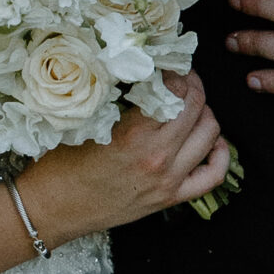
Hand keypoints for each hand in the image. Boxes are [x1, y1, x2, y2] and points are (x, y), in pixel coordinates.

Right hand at [17, 73, 230, 237]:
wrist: (53, 208)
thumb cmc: (61, 165)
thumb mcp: (87, 121)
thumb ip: (120, 100)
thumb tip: (146, 75)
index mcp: (134, 134)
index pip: (174, 90)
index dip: (175, 71)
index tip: (168, 65)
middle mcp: (157, 157)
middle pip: (197, 107)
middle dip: (192, 85)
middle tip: (182, 77)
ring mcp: (168, 180)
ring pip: (210, 134)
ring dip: (204, 112)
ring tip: (190, 105)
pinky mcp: (170, 199)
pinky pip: (213, 175)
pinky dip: (220, 154)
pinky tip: (212, 141)